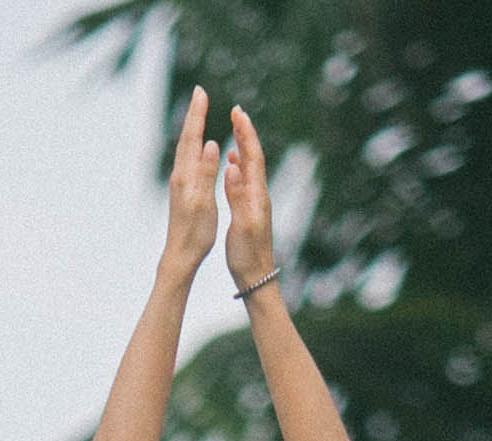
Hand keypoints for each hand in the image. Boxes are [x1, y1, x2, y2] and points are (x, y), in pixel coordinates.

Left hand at [160, 86, 221, 275]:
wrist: (180, 254)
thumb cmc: (195, 232)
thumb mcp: (204, 201)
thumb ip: (206, 171)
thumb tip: (210, 143)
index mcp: (186, 176)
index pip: (192, 137)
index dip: (197, 114)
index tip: (201, 93)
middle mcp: (180, 175)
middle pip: (187, 137)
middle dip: (194, 114)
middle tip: (199, 92)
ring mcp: (180, 183)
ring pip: (186, 148)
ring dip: (192, 127)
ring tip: (198, 111)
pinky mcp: (182, 191)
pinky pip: (187, 160)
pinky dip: (193, 145)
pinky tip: (196, 146)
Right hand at [221, 104, 277, 288]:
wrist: (257, 277)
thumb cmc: (248, 255)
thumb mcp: (241, 225)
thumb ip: (237, 195)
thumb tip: (233, 166)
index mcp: (256, 196)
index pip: (253, 157)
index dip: (245, 134)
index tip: (238, 113)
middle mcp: (259, 195)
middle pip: (254, 157)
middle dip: (245, 133)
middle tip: (236, 112)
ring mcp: (255, 201)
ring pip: (250, 166)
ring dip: (242, 146)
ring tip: (234, 129)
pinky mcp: (250, 209)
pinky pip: (245, 179)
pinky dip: (239, 165)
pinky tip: (233, 163)